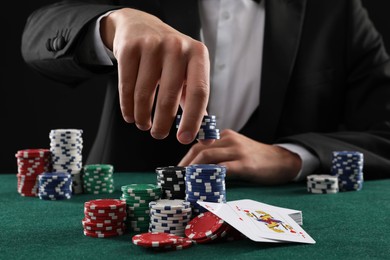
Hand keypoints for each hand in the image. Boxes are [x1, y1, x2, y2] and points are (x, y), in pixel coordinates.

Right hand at [100, 8, 209, 143]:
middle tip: (158, 135)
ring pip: (144, 94)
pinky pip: (126, 87)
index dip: (193, 119)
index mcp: (198, 54)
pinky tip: (130, 115)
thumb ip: (197, 104)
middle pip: (169, 97)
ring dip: (142, 117)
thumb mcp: (188, 73)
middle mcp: (177, 47)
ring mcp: (152, 45)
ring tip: (143, 125)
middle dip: (162, 124)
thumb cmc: (170, 58)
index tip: (184, 139)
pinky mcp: (129, 49)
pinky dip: (127, 107)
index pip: (199, 92)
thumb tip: (206, 138)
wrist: (140, 26)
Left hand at [178, 129, 301, 184]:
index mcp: (224, 136)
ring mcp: (237, 150)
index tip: (178, 171)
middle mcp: (229, 139)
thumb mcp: (236, 150)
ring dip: (193, 170)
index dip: (186, 158)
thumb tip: (198, 171)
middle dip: (186, 165)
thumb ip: (219, 155)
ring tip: (185, 182)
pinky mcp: (246, 163)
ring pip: (208, 157)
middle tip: (178, 179)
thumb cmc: (256, 158)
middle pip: (200, 150)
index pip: (199, 145)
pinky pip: (224, 168)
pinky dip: (211, 175)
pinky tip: (203, 182)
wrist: (282, 160)